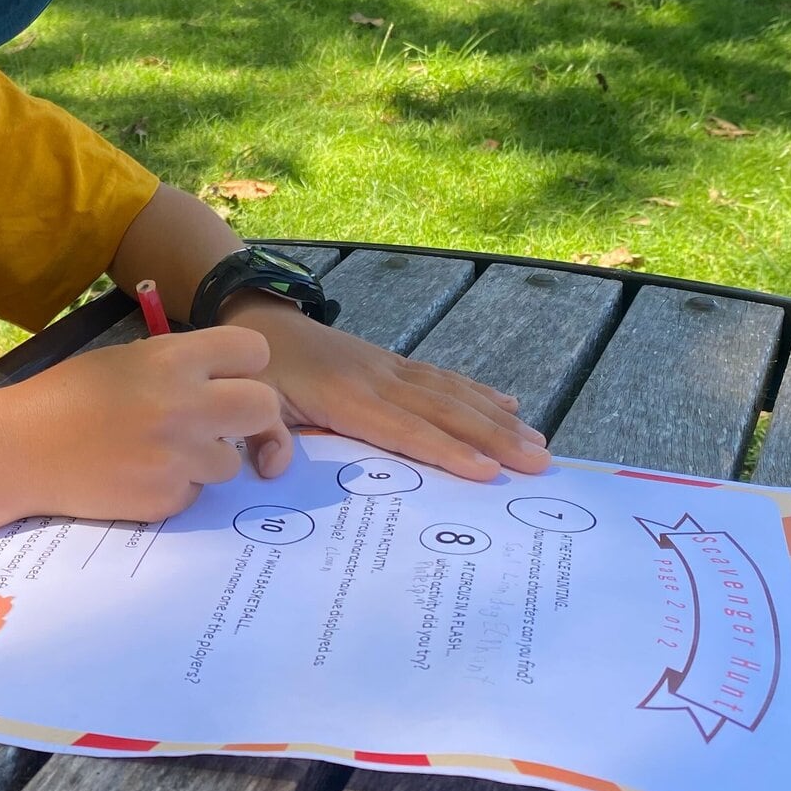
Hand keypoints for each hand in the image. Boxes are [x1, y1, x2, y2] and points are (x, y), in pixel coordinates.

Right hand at [2, 326, 292, 521]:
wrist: (19, 450)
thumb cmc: (67, 396)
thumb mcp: (126, 358)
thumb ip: (179, 364)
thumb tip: (225, 379)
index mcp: (173, 359)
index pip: (254, 351)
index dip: (245, 365)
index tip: (230, 376)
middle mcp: (185, 406)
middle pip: (264, 407)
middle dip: (252, 417)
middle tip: (225, 422)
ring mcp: (178, 458)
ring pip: (232, 461)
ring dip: (208, 457)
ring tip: (163, 450)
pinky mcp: (165, 500)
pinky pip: (196, 492)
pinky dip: (177, 486)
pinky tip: (140, 474)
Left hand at [222, 295, 550, 481]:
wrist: (257, 319)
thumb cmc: (256, 370)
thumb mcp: (249, 400)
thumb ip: (261, 433)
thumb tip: (275, 468)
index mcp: (344, 396)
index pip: (405, 430)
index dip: (448, 451)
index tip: (488, 471)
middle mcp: (378, 380)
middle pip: (445, 411)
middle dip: (495, 438)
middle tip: (540, 463)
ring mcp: (389, 368)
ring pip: (453, 393)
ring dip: (498, 418)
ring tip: (539, 441)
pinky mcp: (392, 363)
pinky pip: (443, 378)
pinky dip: (478, 391)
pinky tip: (508, 404)